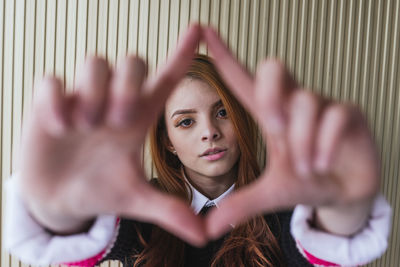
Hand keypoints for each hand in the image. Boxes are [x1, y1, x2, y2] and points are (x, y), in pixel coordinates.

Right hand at [18, 25, 206, 245]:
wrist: (61, 198)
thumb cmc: (102, 189)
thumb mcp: (136, 200)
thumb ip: (169, 210)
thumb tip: (205, 236)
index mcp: (140, 118)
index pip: (165, 79)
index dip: (182, 53)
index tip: (199, 30)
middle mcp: (113, 101)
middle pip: (132, 61)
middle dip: (128, 85)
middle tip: (119, 121)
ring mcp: (81, 100)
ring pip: (95, 62)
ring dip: (95, 92)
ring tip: (87, 127)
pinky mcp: (49, 104)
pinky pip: (52, 82)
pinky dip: (56, 100)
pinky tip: (60, 127)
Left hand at [202, 27, 379, 238]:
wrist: (344, 193)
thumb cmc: (306, 183)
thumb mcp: (270, 196)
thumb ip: (239, 206)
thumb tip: (205, 229)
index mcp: (271, 115)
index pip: (243, 79)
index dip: (224, 54)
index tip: (204, 29)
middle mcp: (294, 103)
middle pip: (274, 68)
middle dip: (270, 93)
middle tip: (273, 127)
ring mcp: (322, 105)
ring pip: (305, 100)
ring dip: (302, 140)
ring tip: (306, 167)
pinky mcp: (349, 114)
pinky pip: (334, 114)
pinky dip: (324, 142)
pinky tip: (322, 163)